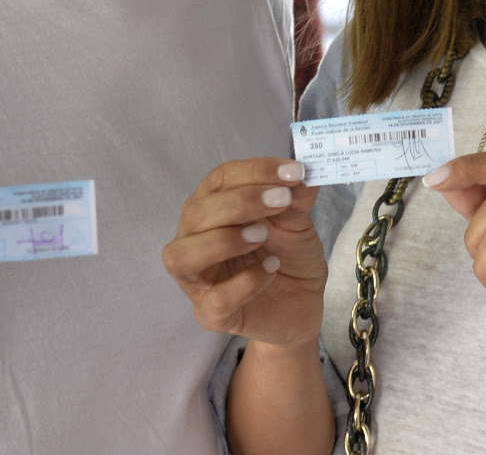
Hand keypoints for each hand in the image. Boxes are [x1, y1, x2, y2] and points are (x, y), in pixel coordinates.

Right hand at [162, 158, 324, 346]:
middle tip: (282, 200)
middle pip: (196, 213)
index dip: (254, 171)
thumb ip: (295, 198)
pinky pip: (215, 298)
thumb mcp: (297, 221)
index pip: (219, 179)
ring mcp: (197, 278)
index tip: (293, 172)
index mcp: (212, 206)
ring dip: (224, 240)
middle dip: (240, 202)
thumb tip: (300, 175)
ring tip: (262, 235)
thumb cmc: (288, 255)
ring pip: (182, 255)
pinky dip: (245, 282)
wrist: (303, 303)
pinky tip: (270, 269)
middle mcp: (194, 238)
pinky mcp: (211, 313)